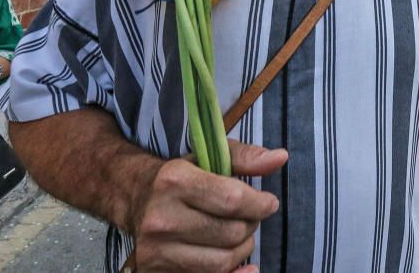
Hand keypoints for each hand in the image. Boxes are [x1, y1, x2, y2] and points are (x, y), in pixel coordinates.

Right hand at [131, 140, 287, 271]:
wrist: (137, 198)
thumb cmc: (183, 177)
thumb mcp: (211, 157)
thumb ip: (247, 157)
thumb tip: (281, 158)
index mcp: (174, 181)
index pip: (232, 200)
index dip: (260, 204)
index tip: (269, 203)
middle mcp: (161, 218)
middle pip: (231, 233)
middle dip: (251, 226)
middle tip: (250, 218)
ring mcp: (155, 250)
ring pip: (222, 262)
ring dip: (242, 250)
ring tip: (240, 235)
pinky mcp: (155, 272)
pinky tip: (245, 267)